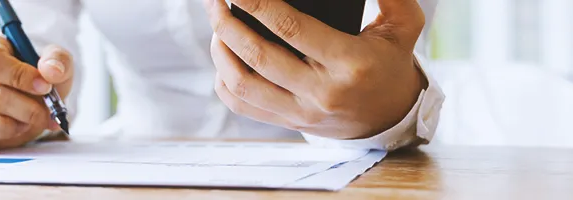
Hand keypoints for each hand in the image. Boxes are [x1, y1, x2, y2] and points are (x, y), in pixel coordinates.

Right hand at [0, 36, 74, 153]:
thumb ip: (58, 61)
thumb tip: (50, 71)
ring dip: (5, 128)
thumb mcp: (55, 64)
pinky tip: (4, 138)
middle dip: (24, 110)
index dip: (20, 77)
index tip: (45, 87)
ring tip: (24, 125)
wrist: (34, 101)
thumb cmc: (39, 78)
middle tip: (43, 114)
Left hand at [204, 0, 427, 138]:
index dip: (257, 5)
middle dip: (227, 24)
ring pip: (242, 84)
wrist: (391, 116)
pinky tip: (223, 57)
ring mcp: (301, 112)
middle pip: (258, 56)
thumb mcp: (404, 24)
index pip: (292, 28)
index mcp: (350, 63)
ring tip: (216, 26)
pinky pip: (242, 106)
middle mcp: (322, 92)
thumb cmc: (391, 61)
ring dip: (219, 52)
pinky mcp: (287, 123)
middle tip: (213, 1)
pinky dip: (223, 81)